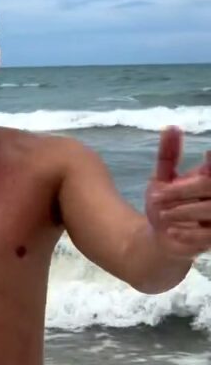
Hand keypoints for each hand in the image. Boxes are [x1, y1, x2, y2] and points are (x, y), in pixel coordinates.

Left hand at [145, 126, 210, 257]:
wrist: (161, 236)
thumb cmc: (166, 205)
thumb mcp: (162, 178)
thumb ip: (168, 154)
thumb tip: (172, 127)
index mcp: (209, 177)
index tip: (206, 155)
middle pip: (208, 185)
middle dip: (183, 191)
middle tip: (158, 197)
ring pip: (210, 210)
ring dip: (184, 212)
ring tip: (163, 215)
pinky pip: (208, 235)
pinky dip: (189, 233)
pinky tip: (171, 231)